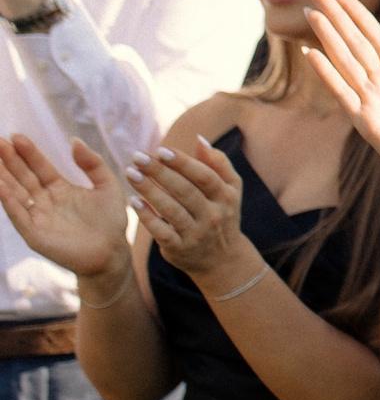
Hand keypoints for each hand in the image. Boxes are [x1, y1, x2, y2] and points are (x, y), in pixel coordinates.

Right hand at [0, 135, 126, 278]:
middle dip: (9, 159)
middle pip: (23, 176)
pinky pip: (18, 215)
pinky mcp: (34, 234)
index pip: (39, 166)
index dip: (28, 152)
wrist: (112, 252)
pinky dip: (8, 201)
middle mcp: (45, 201)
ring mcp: (38, 217)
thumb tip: (74, 140)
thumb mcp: (107, 186)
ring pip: (15, 192)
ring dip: (3, 176)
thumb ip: (92, 163)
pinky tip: (1, 186)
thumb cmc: (111, 221)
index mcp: (60, 188)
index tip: (16, 136)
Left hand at [125, 138, 257, 284]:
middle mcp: (214, 215)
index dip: (183, 162)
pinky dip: (147, 217)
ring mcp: (197, 233)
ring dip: (149, 190)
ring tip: (130, 173)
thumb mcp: (230, 190)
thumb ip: (218, 163)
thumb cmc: (221, 215)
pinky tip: (133, 201)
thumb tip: (199, 139)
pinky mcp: (180, 248)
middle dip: (160, 172)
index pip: (204, 175)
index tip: (160, 150)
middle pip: (185, 190)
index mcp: (226, 196)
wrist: (222, 260)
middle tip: (137, 156)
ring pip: (171, 210)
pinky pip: (162, 231)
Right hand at [302, 0, 379, 206]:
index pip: (375, 37)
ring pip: (345, 61)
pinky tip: (312, 54)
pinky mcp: (365, 119)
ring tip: (312, 14)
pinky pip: (343, 91)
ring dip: (328, 37)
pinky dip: (327, 73)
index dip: (357, 16)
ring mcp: (370, 100)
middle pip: (354, 43)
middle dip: (336, 18)